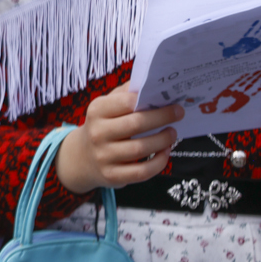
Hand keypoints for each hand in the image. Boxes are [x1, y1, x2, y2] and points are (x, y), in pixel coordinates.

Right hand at [54, 88, 182, 193]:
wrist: (81, 157)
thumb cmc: (102, 126)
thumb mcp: (106, 106)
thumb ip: (125, 94)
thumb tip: (153, 86)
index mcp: (97, 111)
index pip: (125, 102)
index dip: (149, 100)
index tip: (170, 101)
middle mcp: (98, 133)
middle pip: (136, 125)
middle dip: (162, 118)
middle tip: (178, 114)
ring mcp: (104, 156)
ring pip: (140, 149)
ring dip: (163, 140)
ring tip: (172, 134)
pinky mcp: (112, 176)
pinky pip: (141, 172)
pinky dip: (158, 163)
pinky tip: (165, 153)